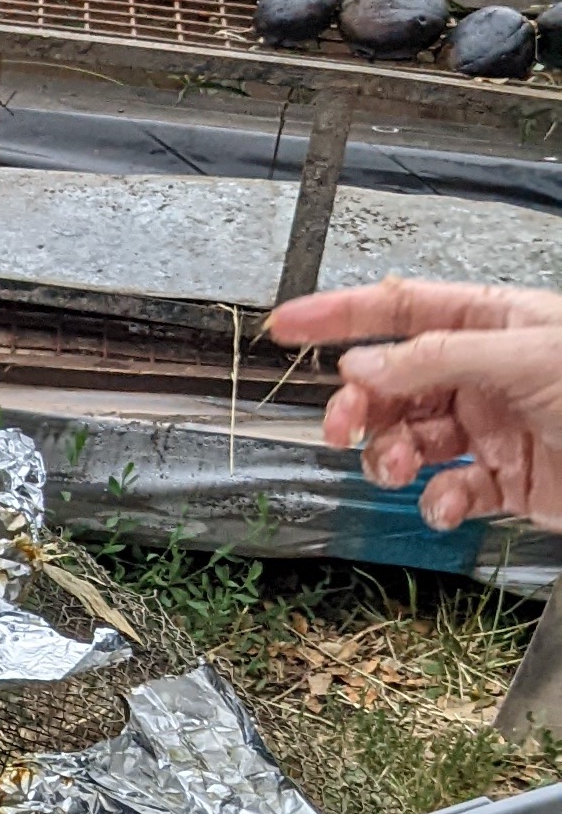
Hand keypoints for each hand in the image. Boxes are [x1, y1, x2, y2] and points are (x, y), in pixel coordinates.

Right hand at [267, 277, 561, 531]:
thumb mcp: (524, 357)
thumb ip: (437, 358)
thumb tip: (365, 363)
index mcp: (492, 324)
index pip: (401, 309)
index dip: (340, 314)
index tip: (289, 325)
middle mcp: (484, 373)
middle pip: (391, 384)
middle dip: (359, 408)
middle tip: (344, 427)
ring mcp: (490, 428)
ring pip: (407, 442)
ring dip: (390, 459)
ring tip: (400, 470)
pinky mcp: (500, 481)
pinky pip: (444, 492)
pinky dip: (436, 503)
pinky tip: (450, 503)